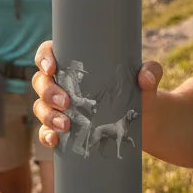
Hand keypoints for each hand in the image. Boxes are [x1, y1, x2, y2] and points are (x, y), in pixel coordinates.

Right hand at [32, 42, 163, 146]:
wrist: (146, 122)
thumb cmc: (141, 92)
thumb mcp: (148, 81)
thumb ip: (151, 72)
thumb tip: (146, 76)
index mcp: (76, 63)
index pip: (49, 52)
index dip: (44, 57)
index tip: (52, 67)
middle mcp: (63, 83)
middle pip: (41, 81)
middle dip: (48, 92)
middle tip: (67, 102)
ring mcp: (61, 107)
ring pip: (41, 107)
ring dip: (48, 116)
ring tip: (66, 125)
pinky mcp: (65, 128)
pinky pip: (46, 131)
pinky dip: (46, 135)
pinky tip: (54, 140)